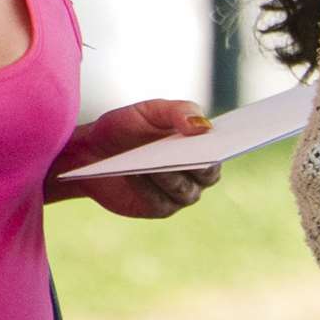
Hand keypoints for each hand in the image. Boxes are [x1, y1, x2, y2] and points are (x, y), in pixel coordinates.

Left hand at [46, 99, 220, 218]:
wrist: (87, 153)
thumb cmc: (124, 127)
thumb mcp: (150, 111)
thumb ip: (179, 112)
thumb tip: (205, 127)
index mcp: (201, 146)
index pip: (224, 148)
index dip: (231, 145)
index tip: (230, 139)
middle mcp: (196, 173)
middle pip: (210, 174)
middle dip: (201, 165)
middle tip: (192, 155)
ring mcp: (178, 193)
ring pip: (186, 190)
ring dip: (171, 177)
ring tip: (154, 164)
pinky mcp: (157, 209)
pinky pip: (161, 202)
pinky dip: (149, 189)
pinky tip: (136, 175)